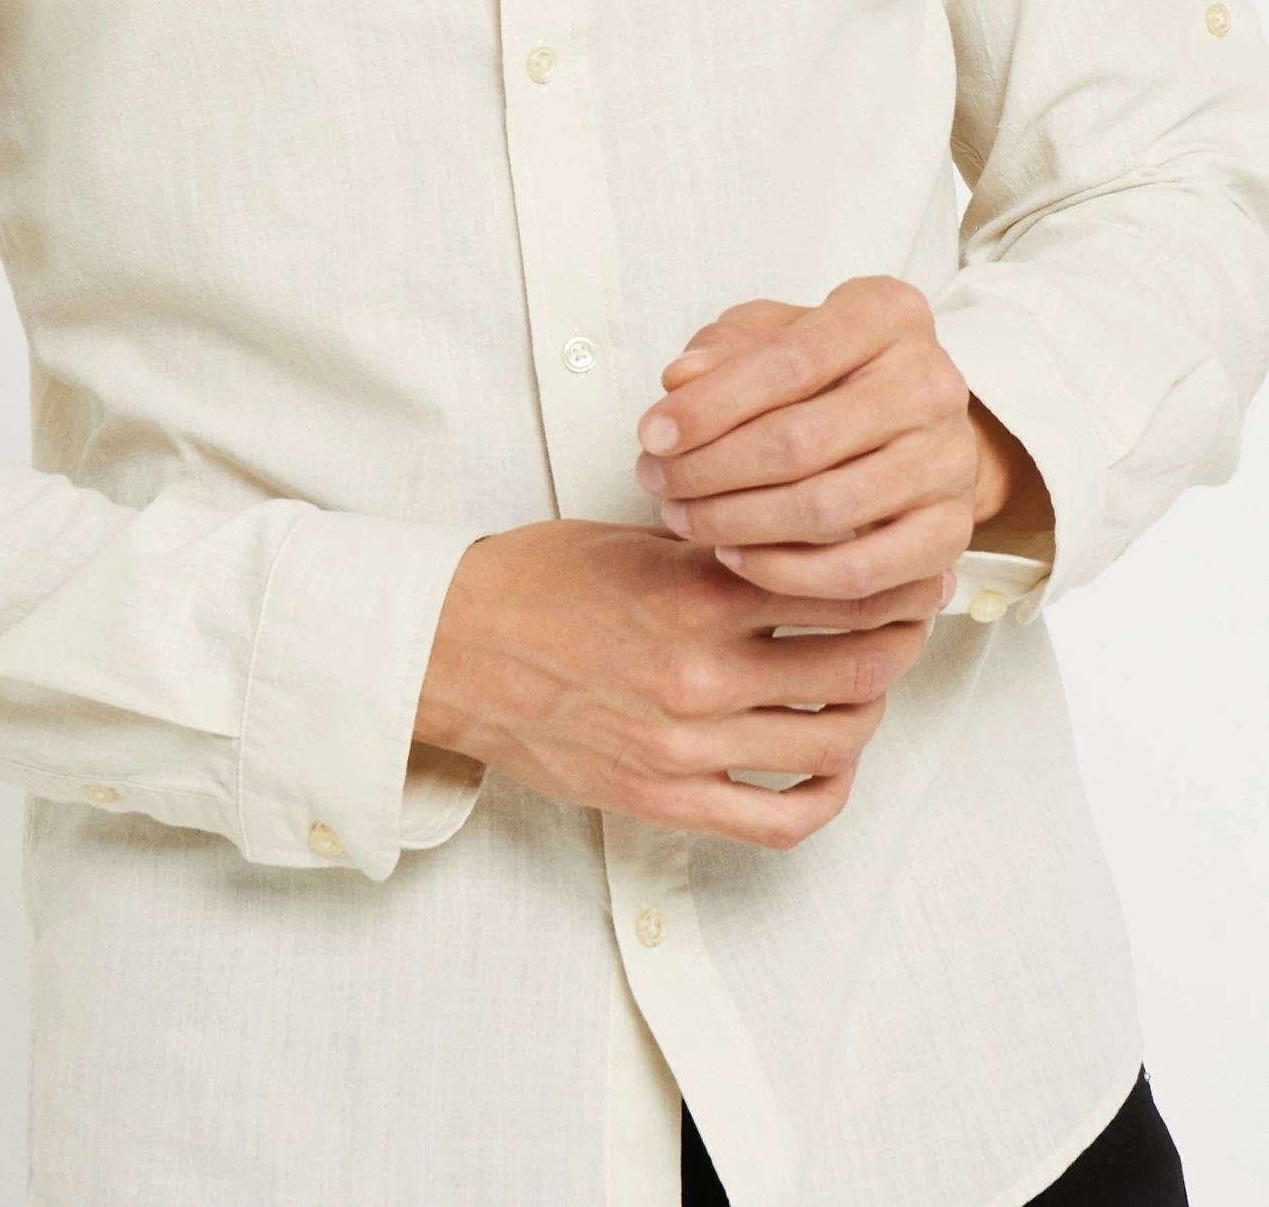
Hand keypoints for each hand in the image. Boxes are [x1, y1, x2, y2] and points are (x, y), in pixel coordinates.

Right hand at [413, 518, 935, 850]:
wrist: (447, 647)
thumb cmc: (532, 582)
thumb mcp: (636, 539)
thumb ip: (723, 552)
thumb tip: (807, 551)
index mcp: (695, 592)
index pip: (839, 587)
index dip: (894, 580)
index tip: (912, 570)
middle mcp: (699, 670)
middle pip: (858, 667)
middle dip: (900, 643)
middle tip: (908, 624)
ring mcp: (684, 742)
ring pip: (831, 742)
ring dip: (867, 715)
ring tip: (865, 690)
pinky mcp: (662, 798)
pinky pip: (777, 819)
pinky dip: (823, 795)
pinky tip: (827, 765)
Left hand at [632, 277, 1037, 607]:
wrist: (908, 422)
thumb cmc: (824, 371)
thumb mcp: (772, 335)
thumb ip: (725, 351)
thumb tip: (679, 382)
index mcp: (890, 315)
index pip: (792, 361)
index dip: (711, 404)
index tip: (651, 432)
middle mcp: (934, 384)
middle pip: (802, 441)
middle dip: (709, 468)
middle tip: (653, 480)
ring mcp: (949, 462)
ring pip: (825, 510)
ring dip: (734, 523)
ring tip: (681, 517)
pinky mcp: (950, 533)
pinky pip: (859, 573)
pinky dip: (785, 573)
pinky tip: (734, 556)